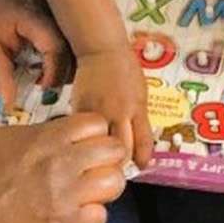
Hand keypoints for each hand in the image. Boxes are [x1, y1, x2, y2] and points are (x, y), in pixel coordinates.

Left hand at [0, 0, 70, 110]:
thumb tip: (7, 104)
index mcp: (37, 16)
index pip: (57, 49)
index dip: (53, 74)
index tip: (42, 87)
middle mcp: (59, 12)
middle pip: (78, 51)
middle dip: (67, 74)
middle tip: (48, 84)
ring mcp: (67, 10)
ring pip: (84, 46)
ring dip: (73, 64)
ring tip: (51, 73)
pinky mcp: (71, 12)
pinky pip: (81, 38)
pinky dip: (75, 54)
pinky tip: (61, 61)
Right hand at [0, 113, 127, 222]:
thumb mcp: (3, 136)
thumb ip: (38, 135)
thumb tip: (56, 134)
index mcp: (46, 138)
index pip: (97, 124)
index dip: (95, 135)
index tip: (86, 145)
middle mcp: (61, 164)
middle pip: (113, 152)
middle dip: (107, 160)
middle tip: (92, 170)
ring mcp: (63, 196)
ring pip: (113, 185)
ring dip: (103, 189)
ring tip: (86, 195)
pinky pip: (99, 219)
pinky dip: (91, 218)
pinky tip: (74, 217)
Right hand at [72, 47, 154, 167]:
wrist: (103, 51)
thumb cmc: (125, 70)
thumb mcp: (141, 95)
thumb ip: (139, 119)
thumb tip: (140, 146)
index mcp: (138, 109)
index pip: (142, 143)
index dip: (141, 160)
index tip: (139, 167)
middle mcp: (119, 111)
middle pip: (121, 149)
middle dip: (120, 163)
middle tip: (117, 171)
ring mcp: (98, 110)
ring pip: (100, 143)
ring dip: (100, 156)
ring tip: (99, 163)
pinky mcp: (80, 108)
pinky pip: (82, 131)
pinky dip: (83, 141)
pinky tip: (82, 147)